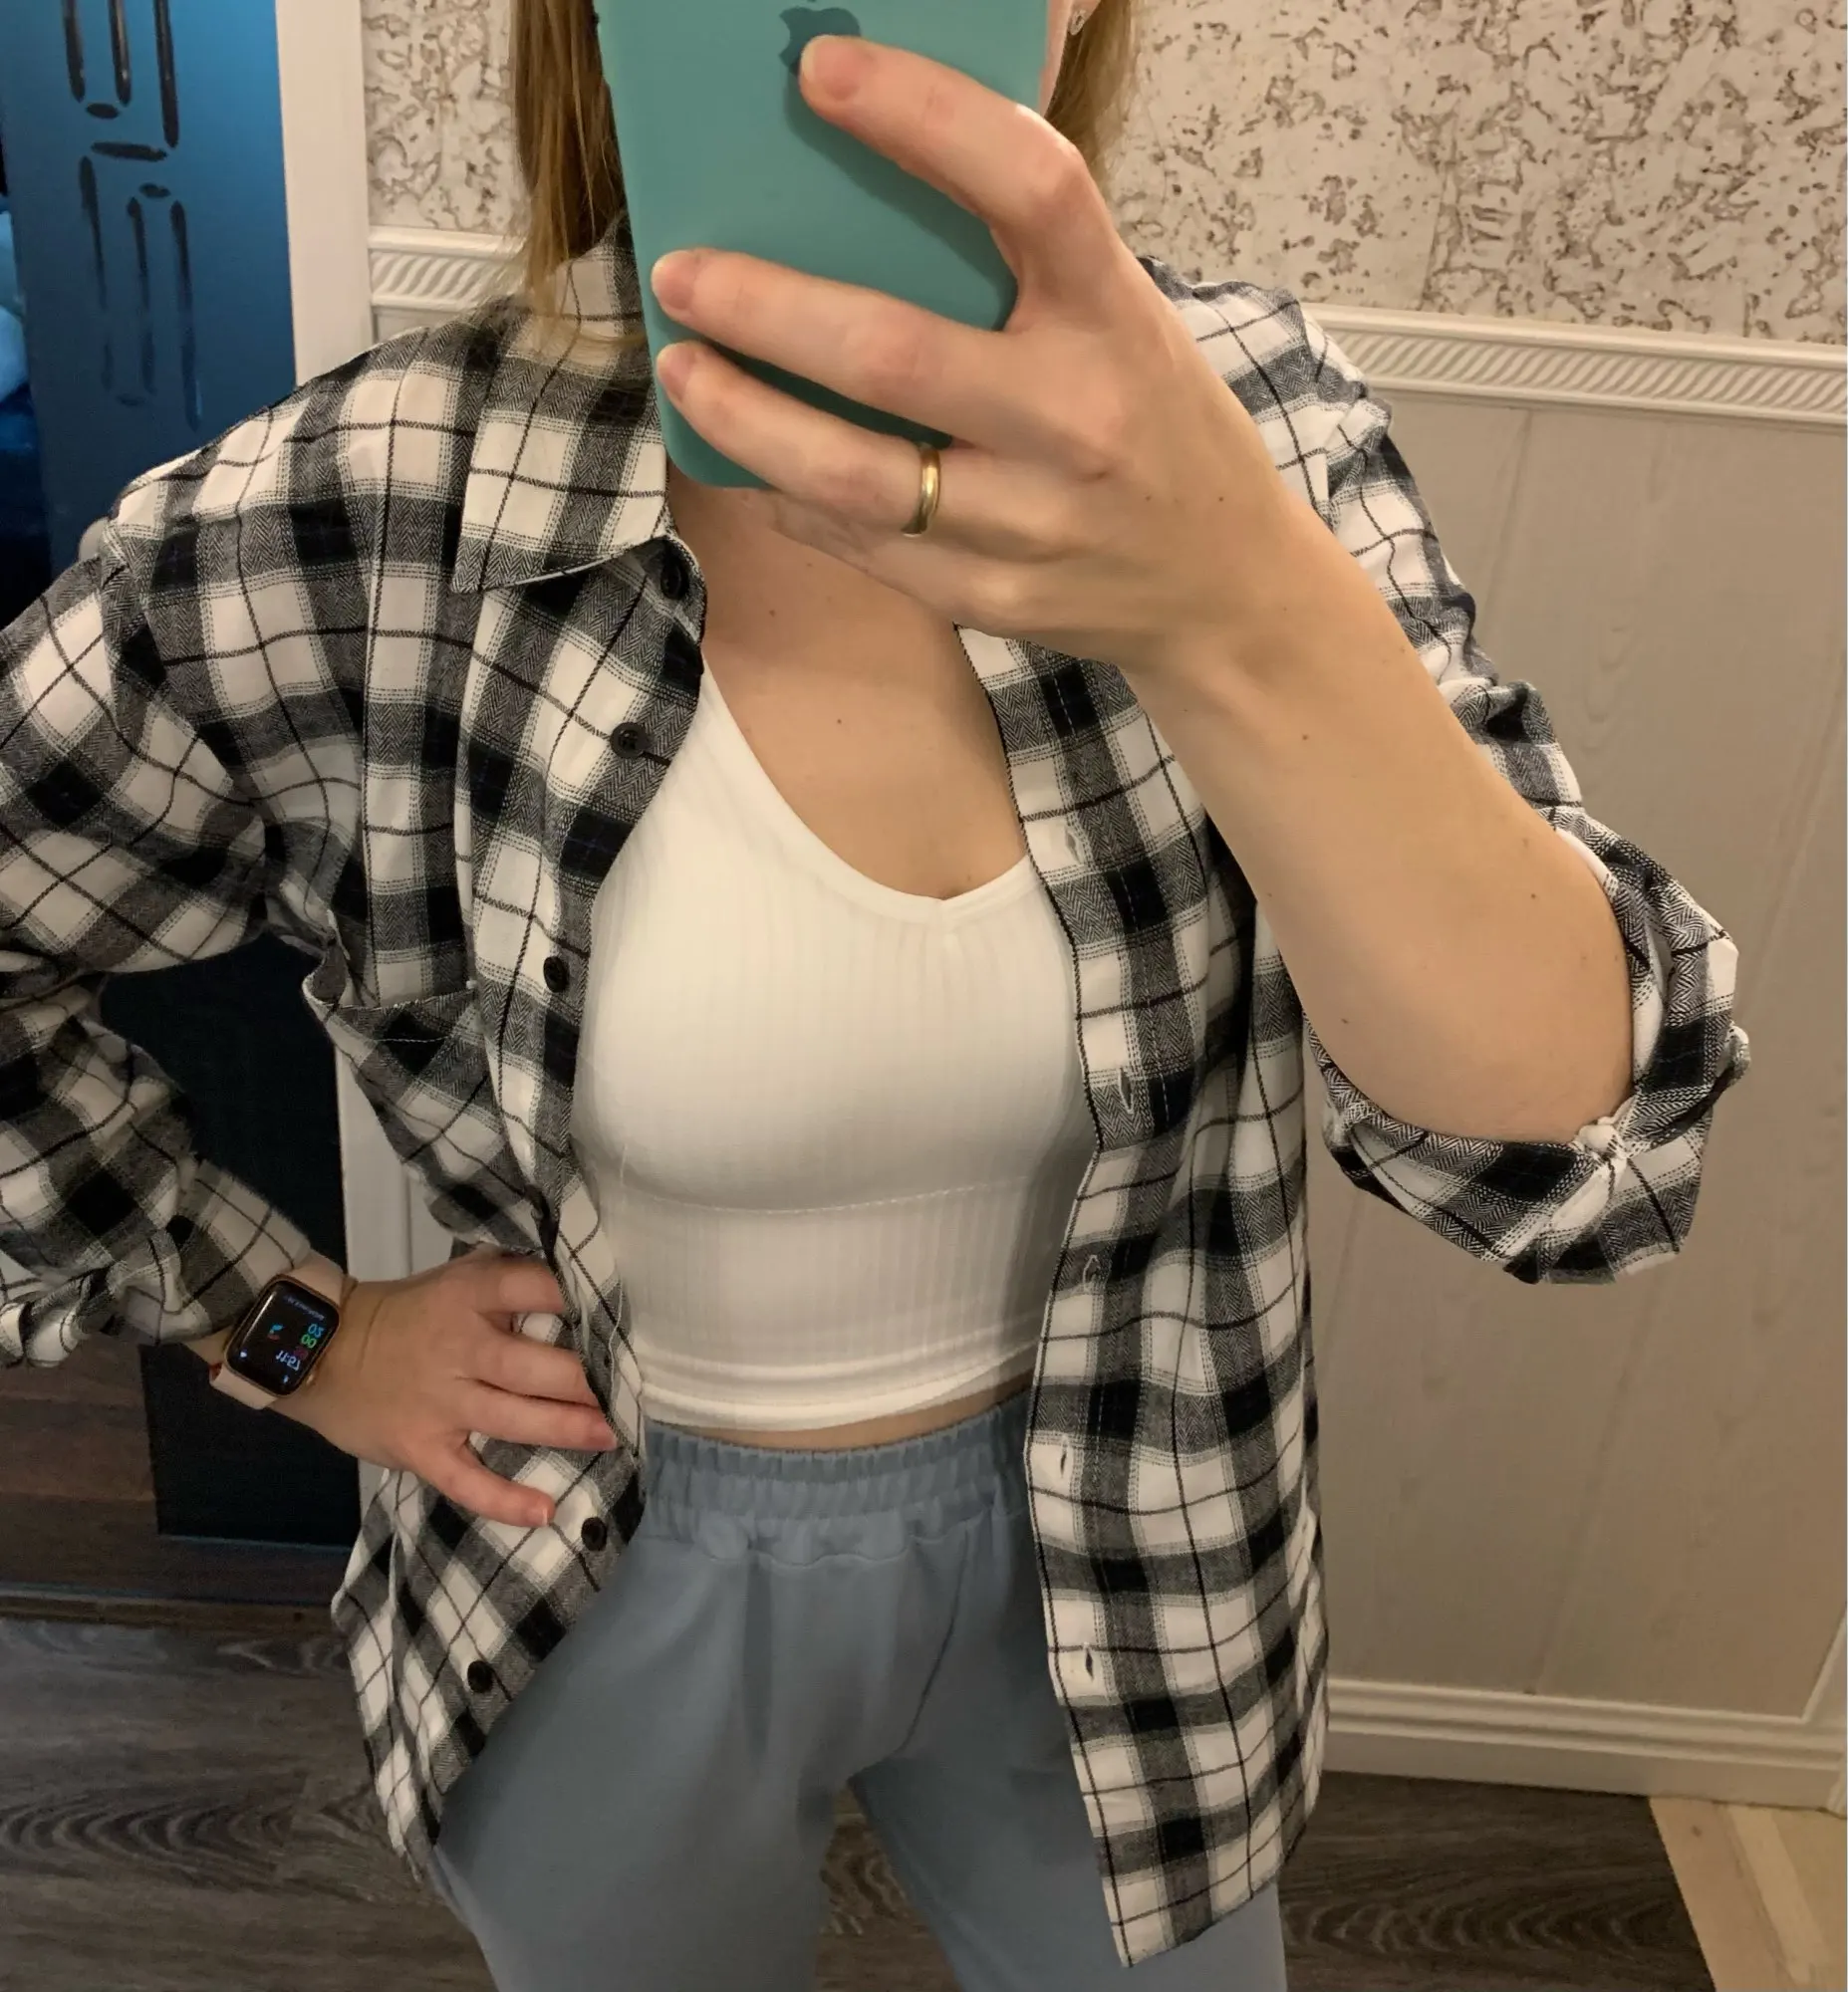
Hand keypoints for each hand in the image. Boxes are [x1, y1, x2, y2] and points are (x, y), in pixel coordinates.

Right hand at [271, 1251, 618, 1528]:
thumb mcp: (456, 1280)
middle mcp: (459, 1347)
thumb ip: (509, 1280)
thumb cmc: (408, 1314)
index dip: (579, 1301)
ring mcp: (439, 1402)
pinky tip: (545, 1511)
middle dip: (585, 1381)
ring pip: (513, 1419)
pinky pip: (466, 1481)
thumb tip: (579, 1277)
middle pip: (532, 1366)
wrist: (318, 1351)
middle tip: (630, 1392)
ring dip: (566, 1428)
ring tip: (611, 1436)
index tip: (621, 1318)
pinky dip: (504, 1500)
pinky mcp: (421, 1448)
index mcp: (469, 1296)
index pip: (532, 1288)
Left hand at [646, 33, 1296, 680]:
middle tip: (682, 274)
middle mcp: (1077, 420)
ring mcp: (1032, 524)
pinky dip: (790, 499)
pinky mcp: (995, 598)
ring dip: (746, 420)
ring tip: (683, 372)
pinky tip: (748, 461)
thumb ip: (1032, 257)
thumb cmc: (1157, 427)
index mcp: (1117, 319)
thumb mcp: (1128, 320)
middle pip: (894, 355)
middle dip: (765, 309)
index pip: (1030, 188)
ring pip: (856, 476)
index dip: (923, 117)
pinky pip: (864, 546)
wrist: (1226, 589)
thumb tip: (894, 152)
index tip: (820, 74)